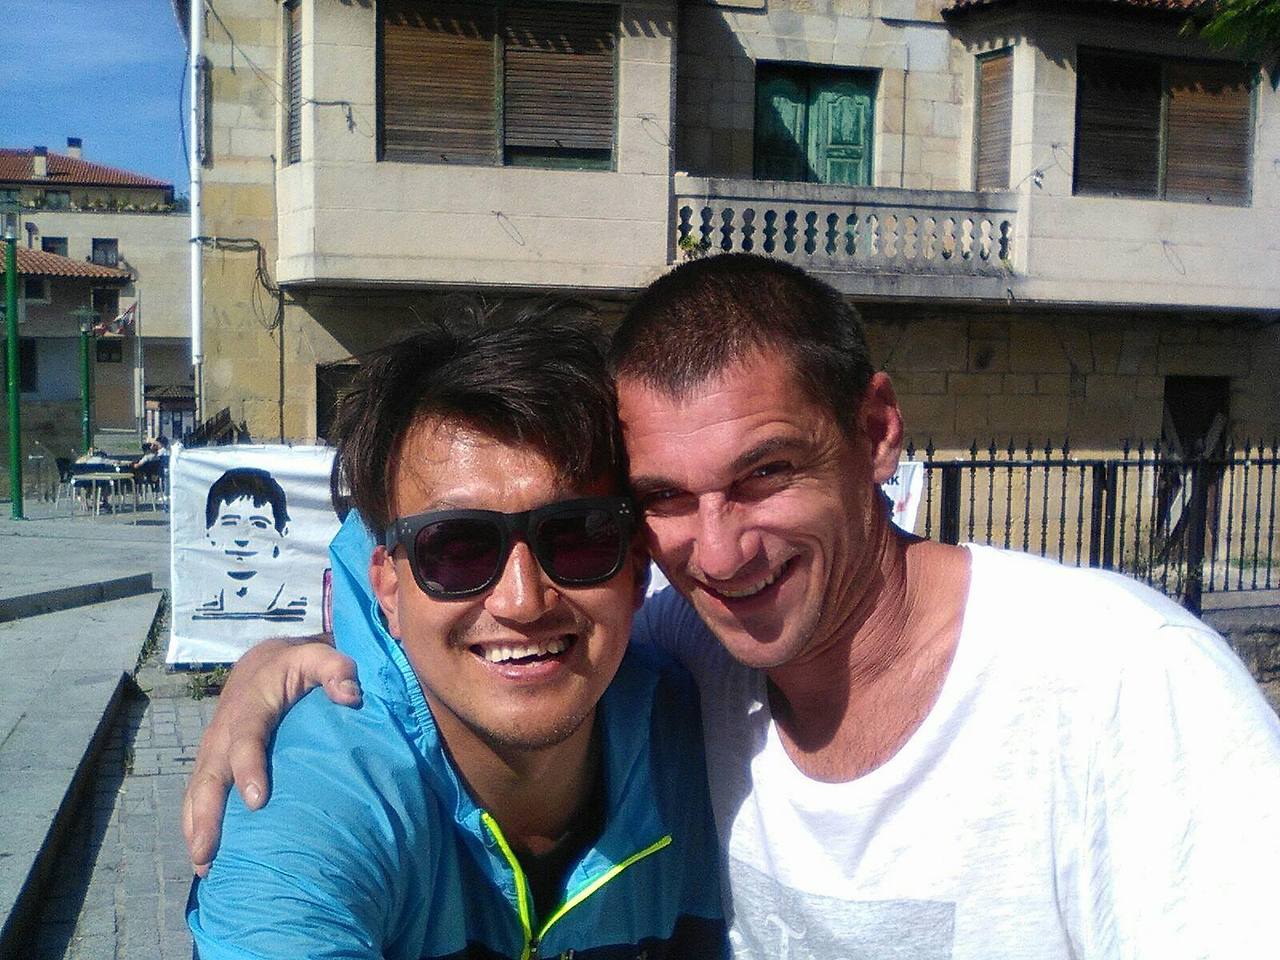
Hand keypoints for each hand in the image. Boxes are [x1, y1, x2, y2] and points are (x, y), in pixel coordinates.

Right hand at [181, 636, 359, 875]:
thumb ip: (336, 669)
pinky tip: (207, 859)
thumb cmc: (297, 666)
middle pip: (210, 775)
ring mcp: (214, 749)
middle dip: (206, 814)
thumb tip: (351, 695)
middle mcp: (224, 731)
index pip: (246, 738)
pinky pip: (199, 795)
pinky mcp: (212, 763)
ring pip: (198, 791)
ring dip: (196, 828)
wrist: (263, 662)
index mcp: (250, 706)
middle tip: (207, 852)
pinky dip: (196, 825)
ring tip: (204, 867)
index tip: (255, 802)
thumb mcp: (317, 658)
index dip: (248, 768)